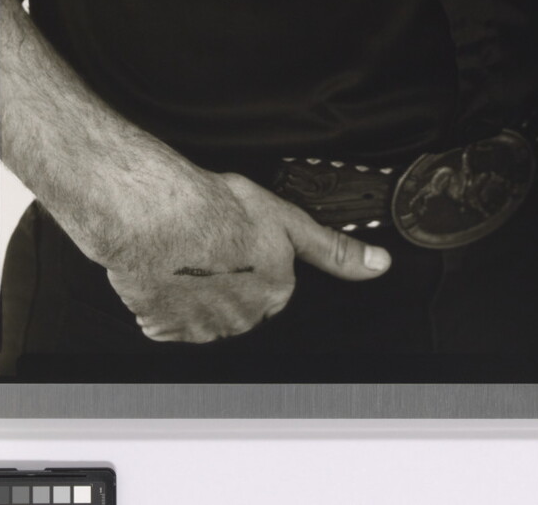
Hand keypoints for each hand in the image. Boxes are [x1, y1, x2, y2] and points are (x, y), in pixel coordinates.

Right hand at [100, 165, 391, 344]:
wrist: (158, 216)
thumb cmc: (217, 210)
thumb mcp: (289, 220)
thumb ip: (333, 249)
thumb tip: (378, 265)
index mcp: (275, 292)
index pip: (275, 285)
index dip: (257, 259)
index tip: (241, 241)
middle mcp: (242, 318)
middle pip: (242, 303)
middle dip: (231, 279)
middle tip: (215, 246)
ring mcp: (200, 327)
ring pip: (205, 312)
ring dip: (198, 291)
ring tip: (190, 254)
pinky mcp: (163, 327)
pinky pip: (167, 318)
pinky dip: (166, 299)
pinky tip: (168, 269)